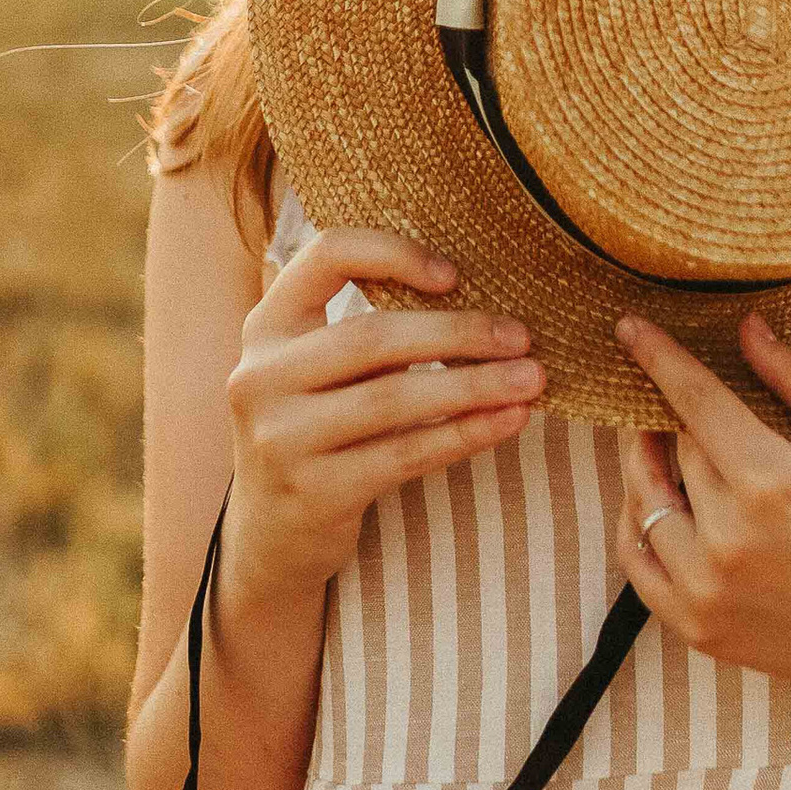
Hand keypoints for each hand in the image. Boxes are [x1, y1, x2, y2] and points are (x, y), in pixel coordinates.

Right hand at [222, 226, 542, 618]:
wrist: (270, 535)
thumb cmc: (317, 432)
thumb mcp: (319, 372)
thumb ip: (370, 336)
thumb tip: (485, 311)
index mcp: (267, 327)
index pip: (327, 257)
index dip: (394, 254)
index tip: (454, 276)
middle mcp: (260, 377)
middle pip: (372, 336)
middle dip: (458, 333)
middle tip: (522, 337)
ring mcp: (280, 438)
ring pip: (393, 398)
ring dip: (474, 386)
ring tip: (531, 380)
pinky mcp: (312, 492)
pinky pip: (404, 454)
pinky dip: (464, 435)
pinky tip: (507, 422)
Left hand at [611, 308, 790, 716]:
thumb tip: (746, 330)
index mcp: (771, 481)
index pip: (693, 400)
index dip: (659, 357)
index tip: (629, 327)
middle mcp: (727, 537)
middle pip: (672, 448)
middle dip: (671, 415)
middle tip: (675, 396)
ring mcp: (706, 590)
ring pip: (643, 502)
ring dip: (644, 465)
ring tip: (656, 442)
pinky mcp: (699, 629)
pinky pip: (639, 564)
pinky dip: (636, 525)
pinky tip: (651, 501)